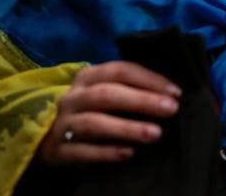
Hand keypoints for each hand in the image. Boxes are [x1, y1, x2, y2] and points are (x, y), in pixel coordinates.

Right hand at [36, 61, 180, 164]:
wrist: (49, 137)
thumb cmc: (92, 110)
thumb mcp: (106, 92)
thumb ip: (131, 88)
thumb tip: (171, 94)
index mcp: (88, 77)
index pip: (120, 70)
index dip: (149, 79)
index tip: (175, 92)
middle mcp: (73, 98)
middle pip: (107, 94)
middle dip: (142, 100)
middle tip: (171, 110)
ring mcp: (62, 124)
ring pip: (94, 123)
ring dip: (127, 128)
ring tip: (155, 134)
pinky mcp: (57, 150)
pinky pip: (82, 151)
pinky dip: (106, 152)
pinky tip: (129, 153)